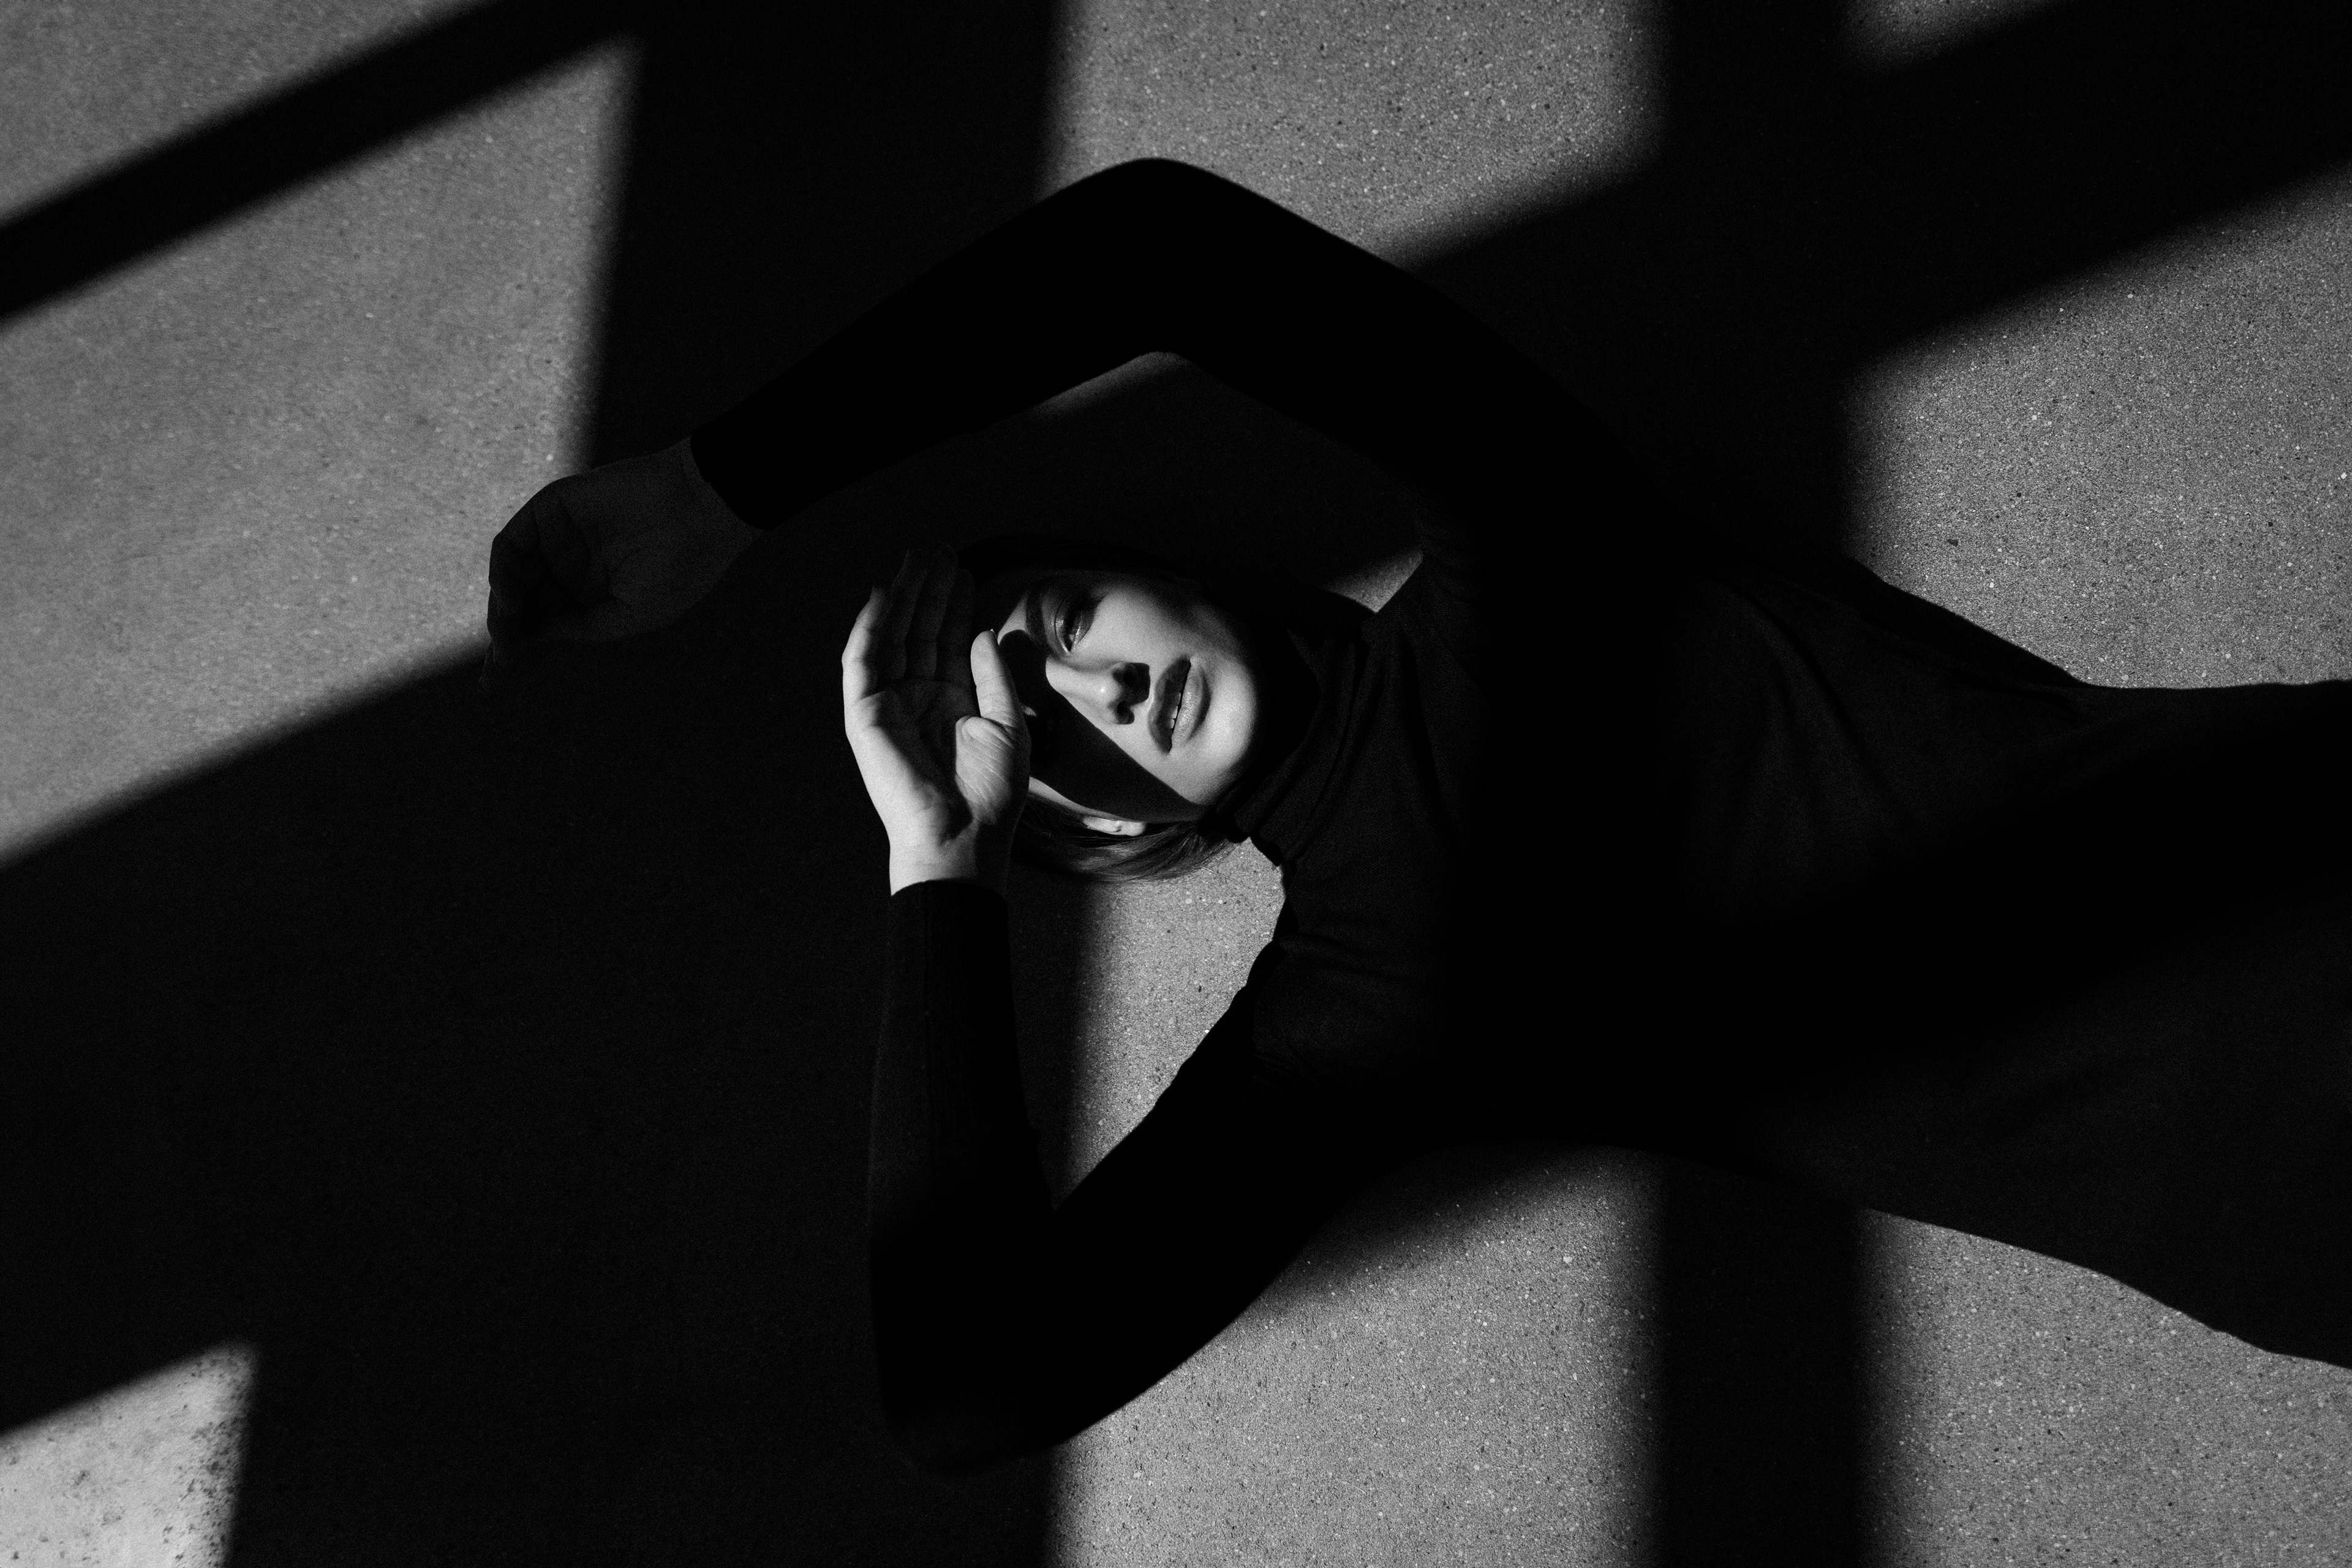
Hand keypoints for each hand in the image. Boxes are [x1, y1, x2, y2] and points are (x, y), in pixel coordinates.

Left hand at [481, 438, 761, 686]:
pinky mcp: (551, 510)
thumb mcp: (634, 614)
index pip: (542, 625)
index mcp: (591, 595)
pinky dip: (502, 571)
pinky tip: (510, 598)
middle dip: (504, 635)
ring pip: (511, 576)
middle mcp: (569, 567)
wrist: (701, 510)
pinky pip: (512, 543)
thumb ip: (583, 627)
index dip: (517, 653)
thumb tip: (532, 639)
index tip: (492, 685)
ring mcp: (558, 538)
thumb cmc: (680, 566)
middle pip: (519, 604)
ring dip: (501, 607)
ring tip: (506, 632)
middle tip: (500, 663)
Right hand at [841, 546, 1029, 893]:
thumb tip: (983, 631)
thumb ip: (994, 677)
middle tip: (939, 548)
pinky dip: (869, 626)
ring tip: (919, 557)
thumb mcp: (1008, 726)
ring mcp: (888, 706)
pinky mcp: (865, 715)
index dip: (954, 606)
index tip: (965, 570)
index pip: (948, 643)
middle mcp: (916, 699)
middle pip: (919, 632)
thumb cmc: (990, 794)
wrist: (963, 837)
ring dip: (903, 596)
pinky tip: (882, 593)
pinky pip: (862, 662)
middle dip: (928, 590)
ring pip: (892, 637)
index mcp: (949, 704)